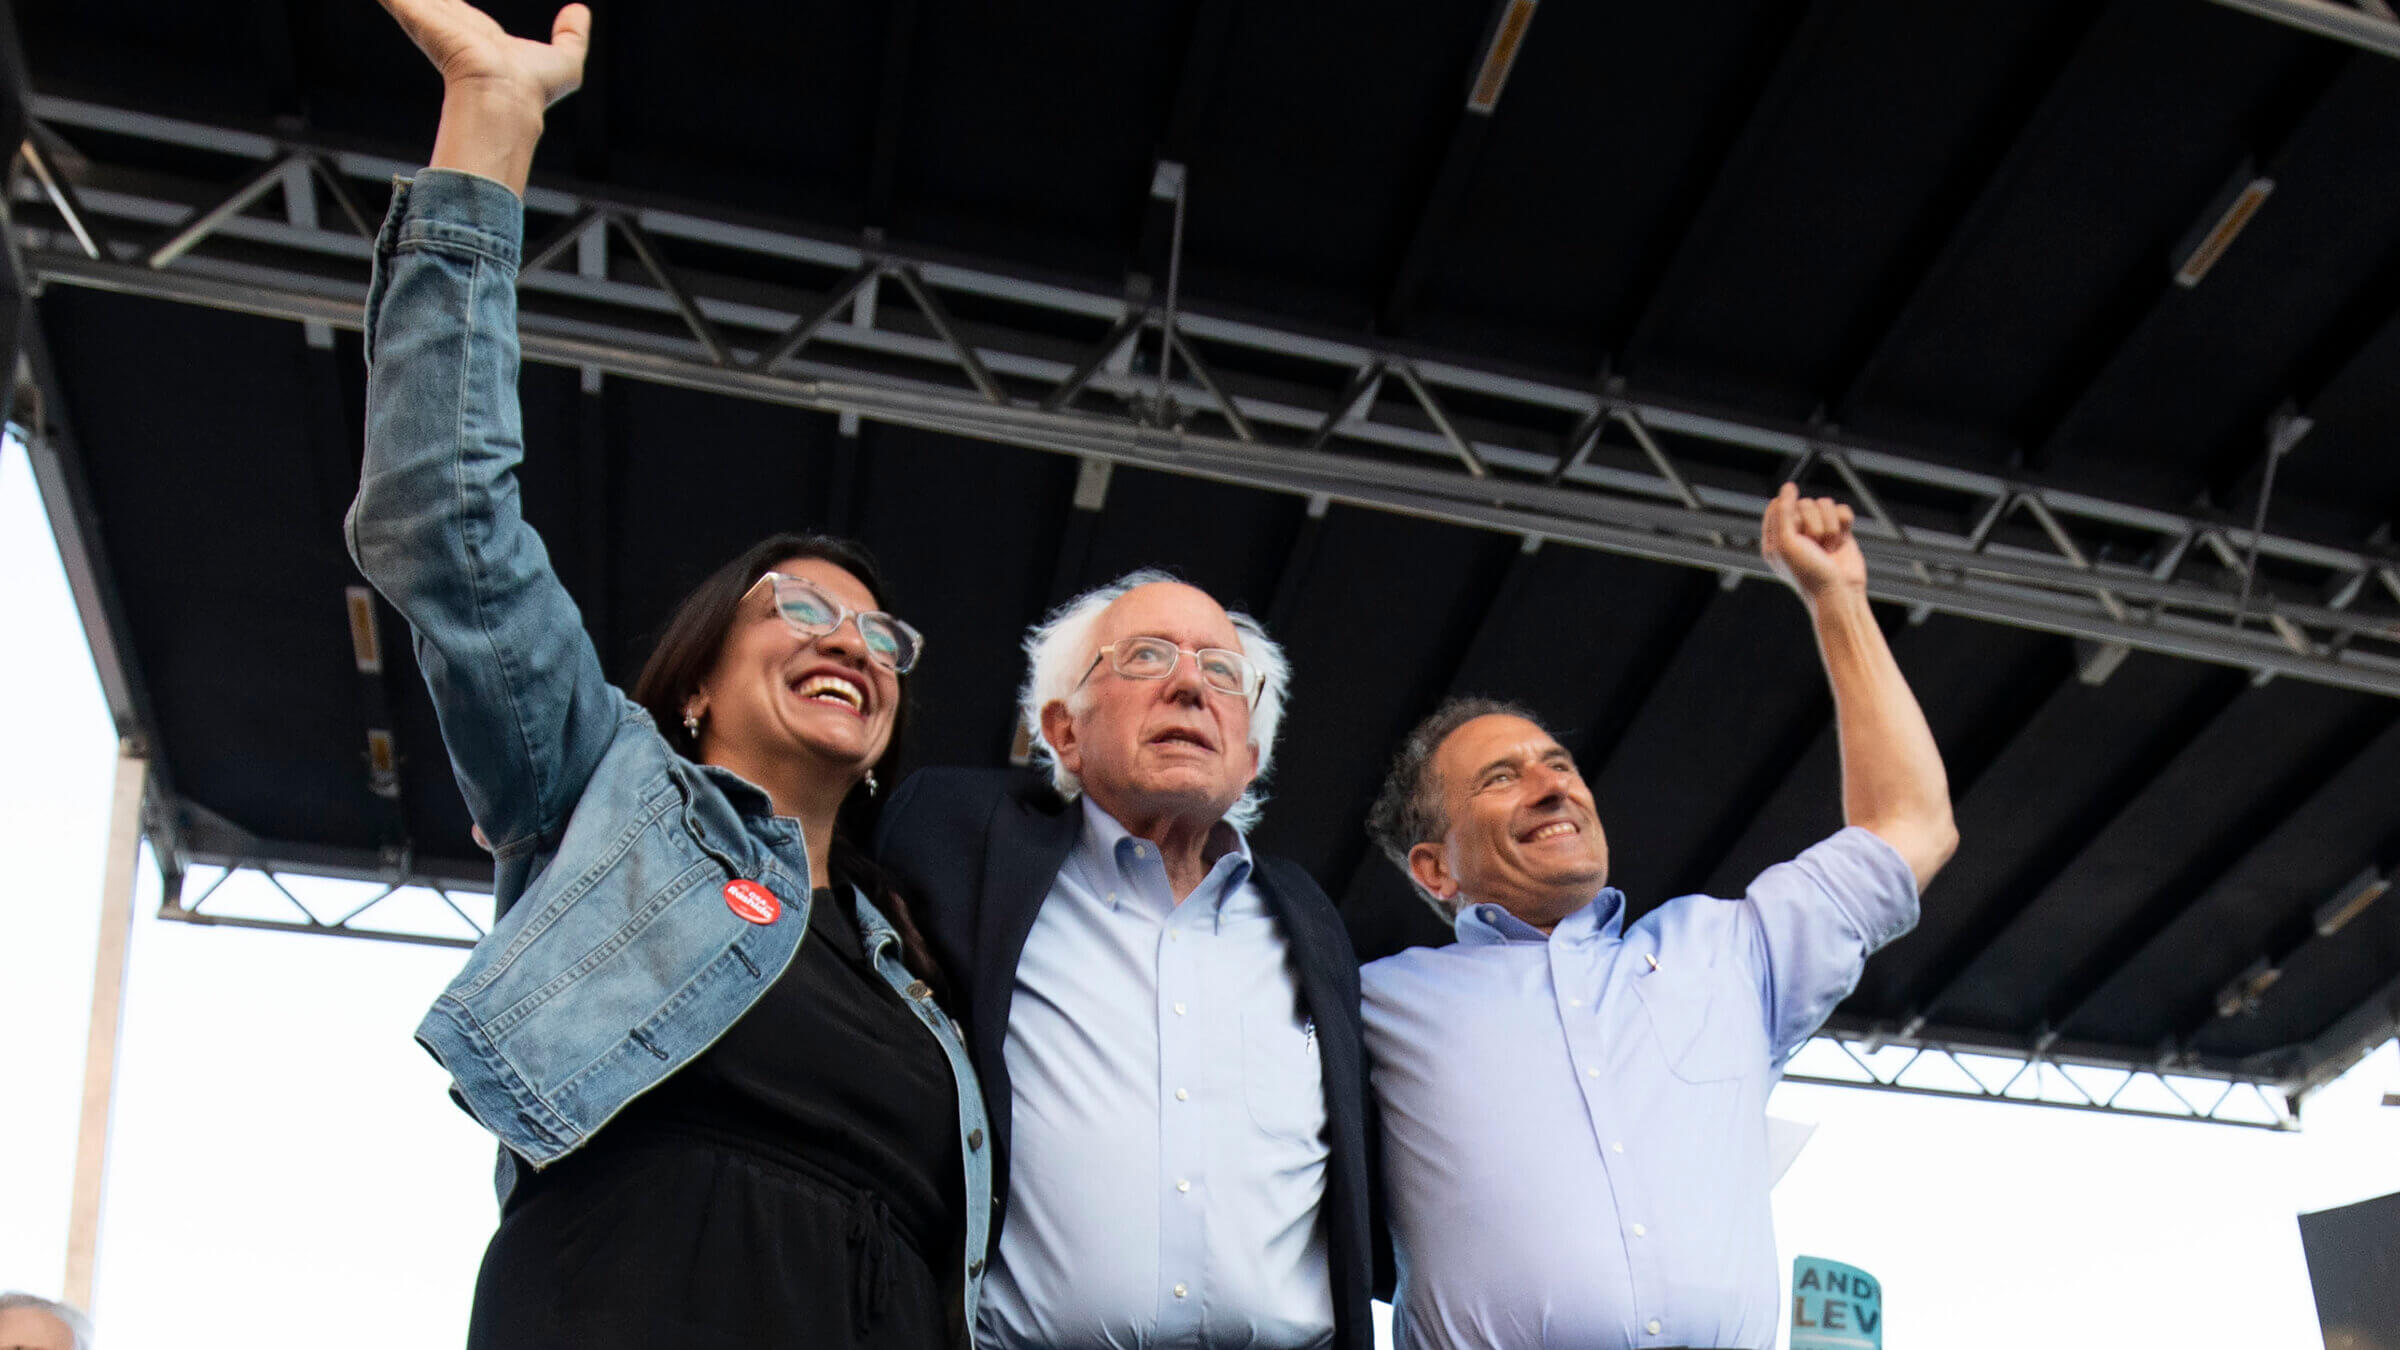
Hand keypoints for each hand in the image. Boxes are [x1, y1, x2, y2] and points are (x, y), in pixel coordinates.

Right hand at [379, 0, 590, 109]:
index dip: (450, 5)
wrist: (505, 96)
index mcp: (479, 37)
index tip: (443, 1)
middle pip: (432, 3)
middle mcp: (452, 28)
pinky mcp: (417, 18)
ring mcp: (431, 23)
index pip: (457, 12)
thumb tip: (579, 10)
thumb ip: (573, 35)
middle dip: (425, 1)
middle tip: (415, 0)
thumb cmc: (534, 87)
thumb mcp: (567, 59)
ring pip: (412, 0)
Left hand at [1760, 481, 1865, 600]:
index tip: (1795, 535)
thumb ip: (1783, 512)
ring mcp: (1819, 530)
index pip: (1778, 505)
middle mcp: (1796, 532)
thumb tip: (1789, 486)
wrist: (1840, 593)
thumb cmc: (1807, 573)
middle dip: (1812, 525)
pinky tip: (1840, 543)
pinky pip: (1842, 510)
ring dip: (1829, 527)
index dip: (1789, 515)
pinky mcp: (1840, 531)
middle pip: (1804, 503)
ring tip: (1827, 548)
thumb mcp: (1785, 543)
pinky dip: (1844, 525)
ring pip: (1825, 504)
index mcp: (1775, 536)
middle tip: (1814, 547)